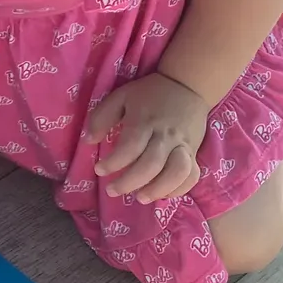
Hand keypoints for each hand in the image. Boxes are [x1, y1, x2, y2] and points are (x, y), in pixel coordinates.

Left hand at [88, 72, 208, 204]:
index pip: (130, 147)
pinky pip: (192, 176)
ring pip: (177, 172)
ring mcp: (183, 145)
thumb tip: (88, 141)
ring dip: (158, 189)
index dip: (114, 162)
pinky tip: (161, 194)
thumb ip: (102, 117)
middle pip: (151, 164)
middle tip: (112, 191)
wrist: (187, 85)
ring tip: (140, 197)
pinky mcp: (194, 152)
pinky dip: (179, 189)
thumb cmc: (148, 94)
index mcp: (145, 121)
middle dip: (130, 182)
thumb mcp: (120, 97)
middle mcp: (165, 136)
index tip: (99, 170)